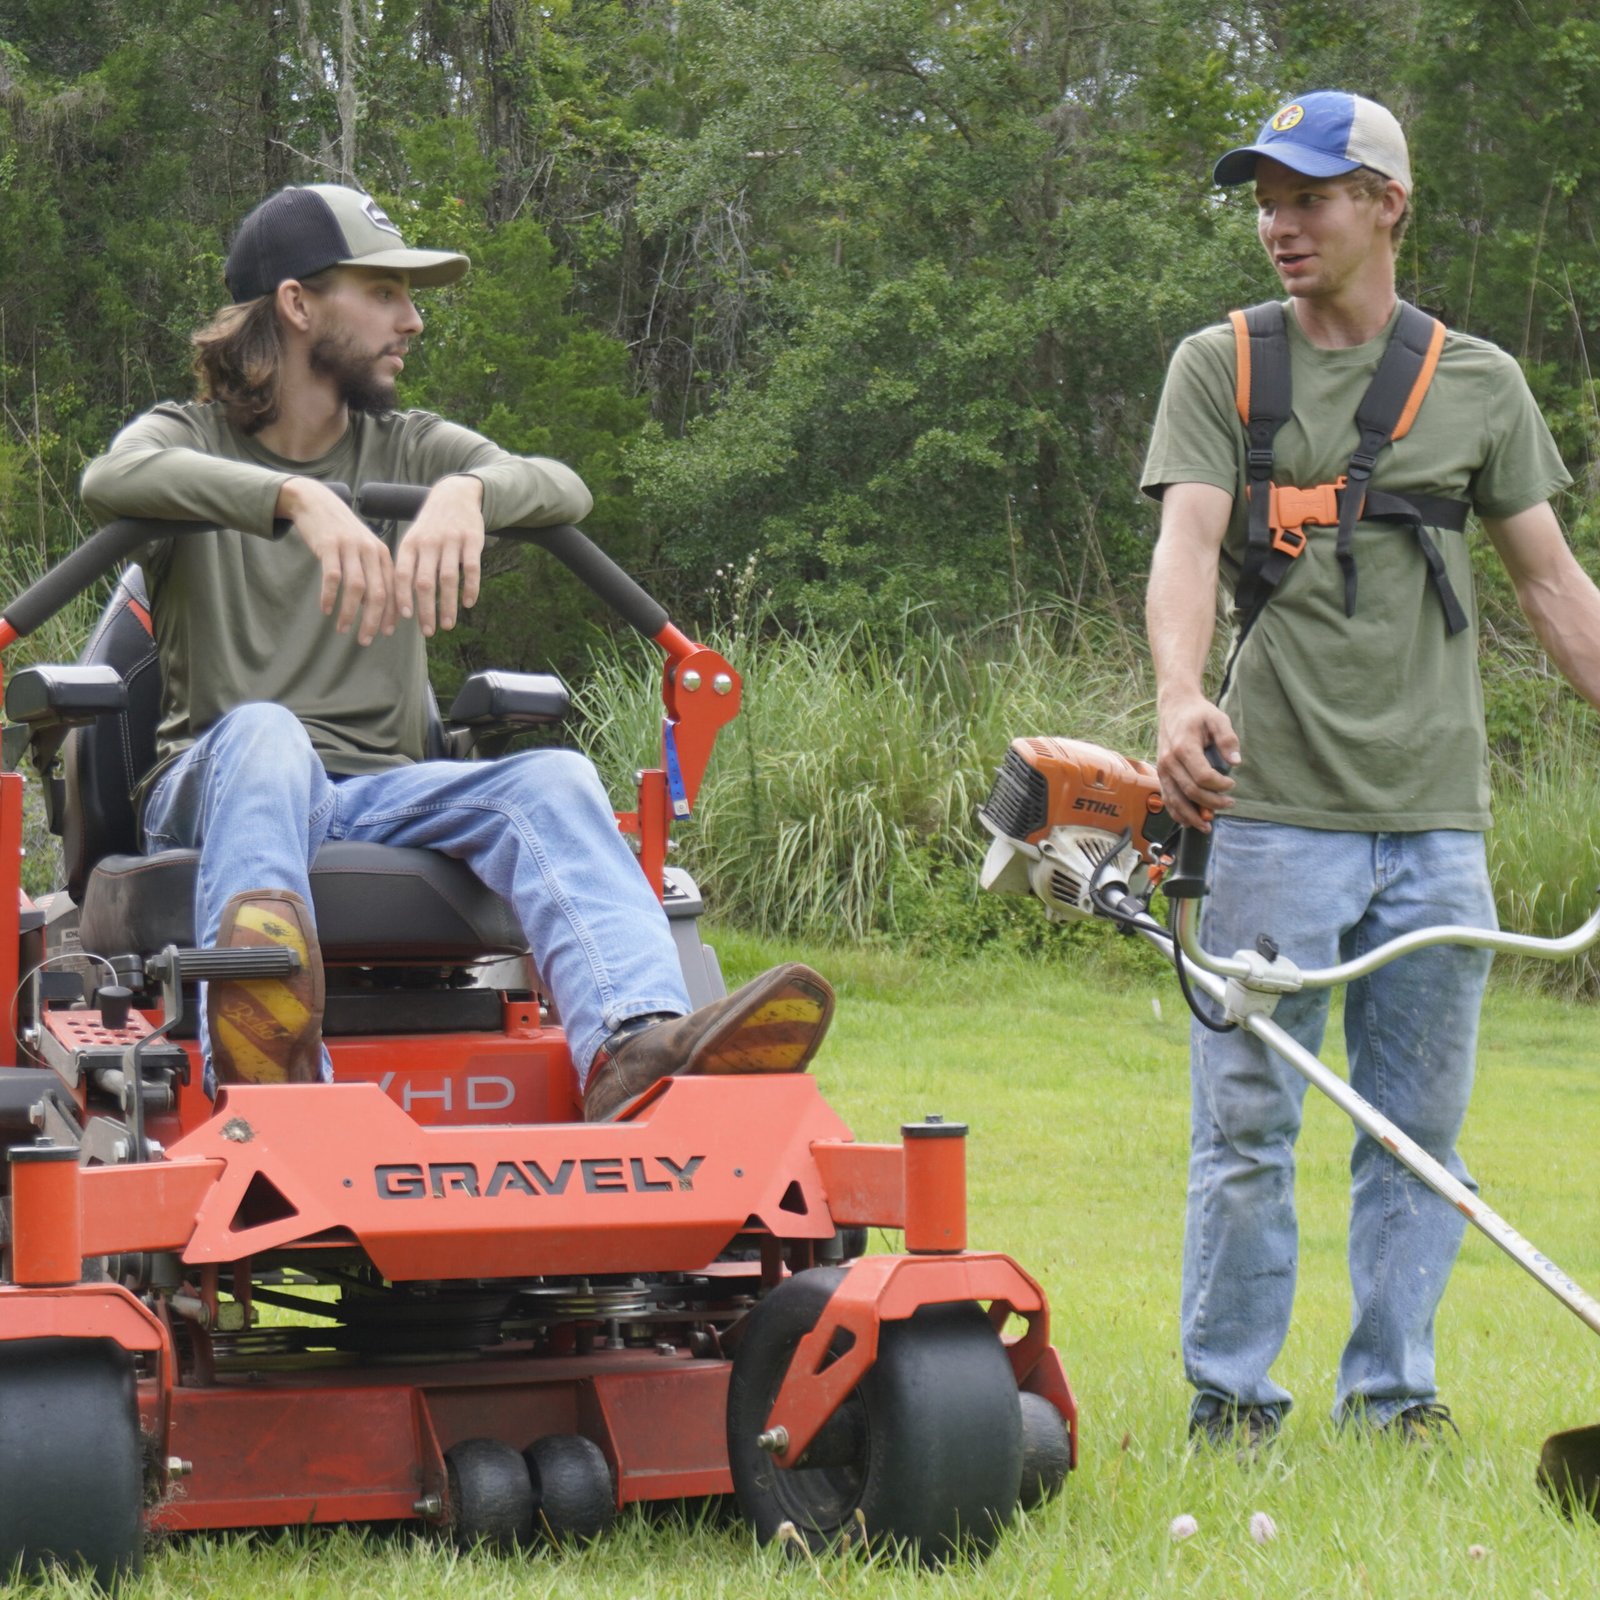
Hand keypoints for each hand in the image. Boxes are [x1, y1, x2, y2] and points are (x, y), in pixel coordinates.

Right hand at [278, 477, 395, 645]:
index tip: (386, 633)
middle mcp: (370, 551)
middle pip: (378, 593)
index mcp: (382, 554)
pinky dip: (329, 596)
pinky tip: (325, 610)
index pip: (393, 589)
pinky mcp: (329, 545)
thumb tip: (375, 609)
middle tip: (365, 640)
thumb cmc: (341, 533)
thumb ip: (371, 575)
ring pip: (356, 588)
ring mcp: (350, 547)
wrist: (316, 502)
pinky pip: (331, 577)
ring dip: (350, 613)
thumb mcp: (362, 550)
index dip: (391, 613)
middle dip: (374, 620)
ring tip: (343, 630)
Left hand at [394, 475, 485, 636]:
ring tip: (448, 625)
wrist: (455, 495)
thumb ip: (407, 567)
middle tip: (428, 631)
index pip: (402, 574)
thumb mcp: (413, 541)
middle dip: (426, 610)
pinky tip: (468, 604)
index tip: (405, 618)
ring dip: (448, 605)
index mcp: (410, 544)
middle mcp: (429, 542)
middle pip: (425, 582)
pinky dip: (471, 588)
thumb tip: (399, 605)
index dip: (402, 597)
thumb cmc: (430, 528)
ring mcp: (451, 541)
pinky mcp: (473, 540)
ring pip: (449, 579)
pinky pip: (472, 569)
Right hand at [1156, 691, 1240, 829]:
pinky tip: (1189, 822)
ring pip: (1175, 800)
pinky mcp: (1161, 775)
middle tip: (1230, 803)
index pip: (1203, 777)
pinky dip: (1177, 813)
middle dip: (1212, 803)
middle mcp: (1169, 761)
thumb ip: (1227, 738)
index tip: (1233, 784)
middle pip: (1190, 792)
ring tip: (1208, 826)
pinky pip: (1167, 799)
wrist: (1174, 707)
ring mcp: (1162, 770)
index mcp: (1184, 747)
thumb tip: (1235, 761)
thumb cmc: (1198, 714)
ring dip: (1192, 816)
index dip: (1220, 786)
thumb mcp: (1218, 718)